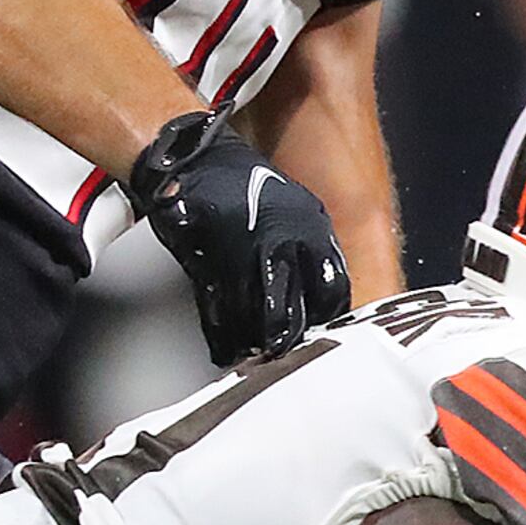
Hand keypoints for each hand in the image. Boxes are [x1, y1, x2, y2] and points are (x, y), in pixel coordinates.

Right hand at [128, 109, 352, 364]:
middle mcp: (281, 252)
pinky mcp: (207, 273)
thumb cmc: (244, 183)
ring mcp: (243, 265)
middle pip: (296, 317)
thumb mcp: (297, 208)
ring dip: (258, 346)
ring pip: (257, 324)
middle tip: (290, 354)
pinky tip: (229, 351)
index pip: (332, 293)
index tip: (324, 332)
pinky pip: (220, 320)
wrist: (193, 164)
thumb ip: (310, 249)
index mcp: (310, 235)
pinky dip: (224, 341)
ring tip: (261, 360)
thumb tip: (320, 288)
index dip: (327, 318)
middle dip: (292, 340)